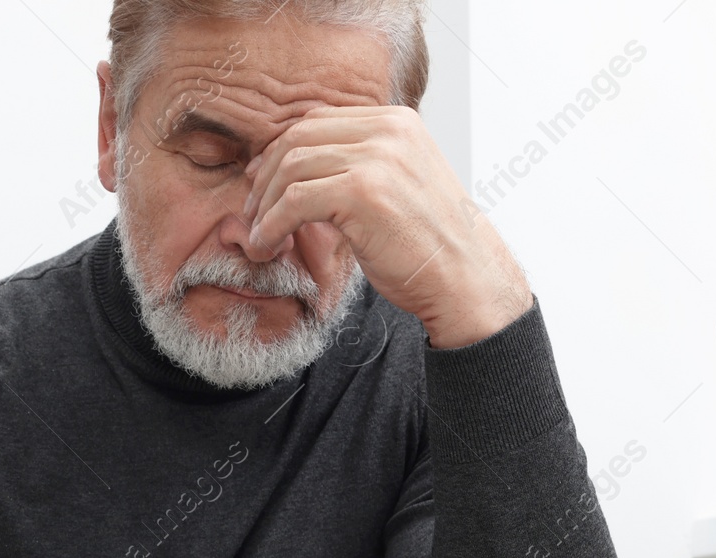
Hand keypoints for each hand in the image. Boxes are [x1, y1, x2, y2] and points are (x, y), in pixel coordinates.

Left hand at [240, 105, 532, 347]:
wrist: (463, 278)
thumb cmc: (427, 243)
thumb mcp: (396, 185)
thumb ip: (359, 164)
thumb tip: (298, 160)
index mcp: (396, 122)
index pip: (317, 121)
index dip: (279, 152)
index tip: (260, 184)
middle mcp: (388, 131)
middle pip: (298, 139)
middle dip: (265, 178)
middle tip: (252, 214)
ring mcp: (377, 158)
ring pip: (291, 168)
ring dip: (263, 207)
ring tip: (258, 238)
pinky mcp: (363, 192)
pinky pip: (294, 200)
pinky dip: (271, 225)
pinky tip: (267, 246)